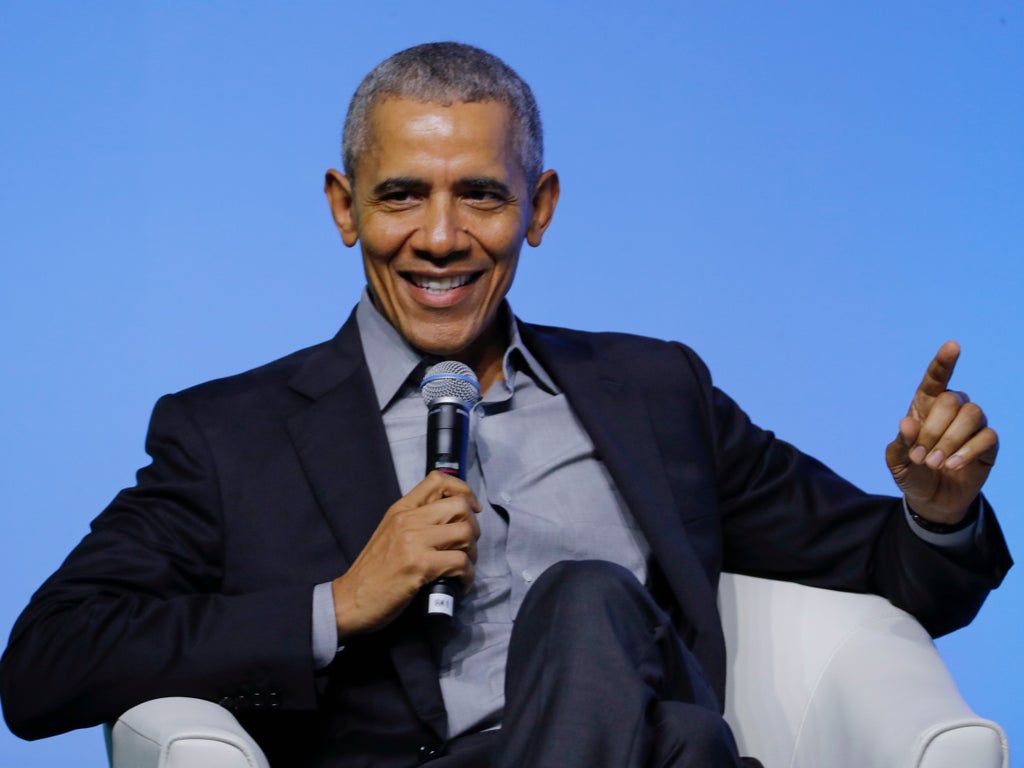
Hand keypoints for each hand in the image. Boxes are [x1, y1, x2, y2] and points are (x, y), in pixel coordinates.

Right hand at [331, 471, 480, 638]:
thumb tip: (449, 520)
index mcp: (401, 509)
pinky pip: (461, 563)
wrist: (349, 600)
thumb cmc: (373, 571)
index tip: (471, 510)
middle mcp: (408, 520)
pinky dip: (467, 576)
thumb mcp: (390, 533)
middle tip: (467, 546)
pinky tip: (459, 584)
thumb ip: (414, 521)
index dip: (463, 490)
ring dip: (473, 553)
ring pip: (465, 533)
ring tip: (463, 568)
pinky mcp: (419, 566)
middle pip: (460, 505)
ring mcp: (413, 542)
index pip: (438, 480)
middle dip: (473, 527)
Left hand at [885, 341, 997, 524]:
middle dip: (934, 429)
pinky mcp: (988, 443)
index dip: (944, 362)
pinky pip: (987, 437)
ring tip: (934, 464)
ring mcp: (972, 425)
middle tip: (920, 456)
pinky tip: (952, 466)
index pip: (936, 378)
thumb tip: (906, 422)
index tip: (953, 346)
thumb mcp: (897, 462)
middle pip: (952, 400)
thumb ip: (900, 443)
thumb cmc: (912, 472)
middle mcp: (952, 409)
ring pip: (972, 414)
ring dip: (950, 441)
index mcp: (925, 405)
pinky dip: (967, 452)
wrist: (932, 499)